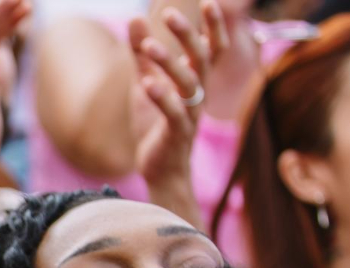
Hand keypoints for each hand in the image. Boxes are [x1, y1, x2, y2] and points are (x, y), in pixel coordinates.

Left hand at [130, 1, 226, 199]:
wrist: (160, 169)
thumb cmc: (155, 123)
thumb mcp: (145, 82)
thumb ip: (141, 54)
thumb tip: (136, 19)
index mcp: (195, 81)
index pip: (211, 48)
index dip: (213, 26)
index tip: (208, 1)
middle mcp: (198, 94)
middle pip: (200, 58)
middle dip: (186, 34)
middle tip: (168, 13)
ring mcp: (190, 114)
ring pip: (188, 83)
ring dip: (169, 62)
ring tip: (149, 46)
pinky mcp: (176, 134)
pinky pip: (173, 113)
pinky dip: (161, 98)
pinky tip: (147, 85)